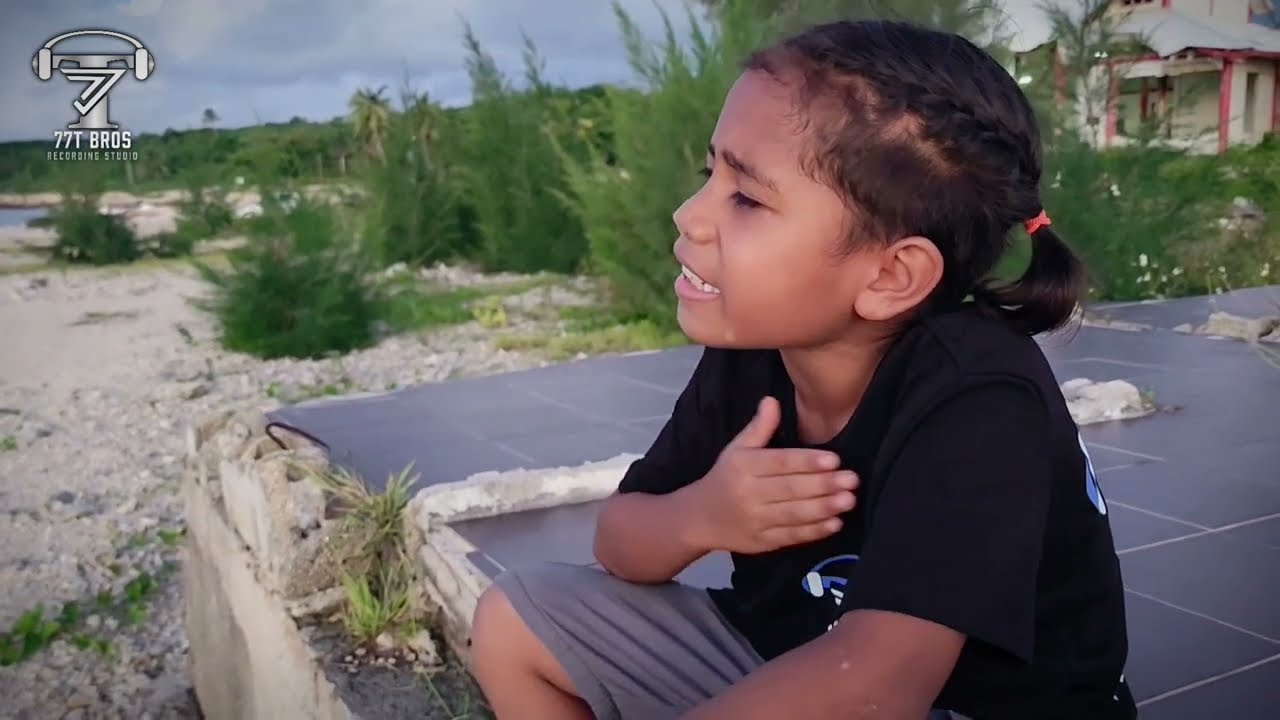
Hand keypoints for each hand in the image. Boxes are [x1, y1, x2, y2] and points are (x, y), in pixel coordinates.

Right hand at [683, 396, 857, 554]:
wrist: (699, 518)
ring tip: (848, 500)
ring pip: (793, 514)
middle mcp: (748, 494)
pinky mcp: (761, 542)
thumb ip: (759, 427)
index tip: (834, 460)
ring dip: (824, 508)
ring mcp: (755, 520)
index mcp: (743, 467)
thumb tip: (771, 400)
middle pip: (790, 489)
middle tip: (852, 480)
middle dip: (823, 485)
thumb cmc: (725, 478)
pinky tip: (835, 523)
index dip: (807, 462)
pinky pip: (790, 537)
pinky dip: (814, 532)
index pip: (779, 463)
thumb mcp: (736, 449)